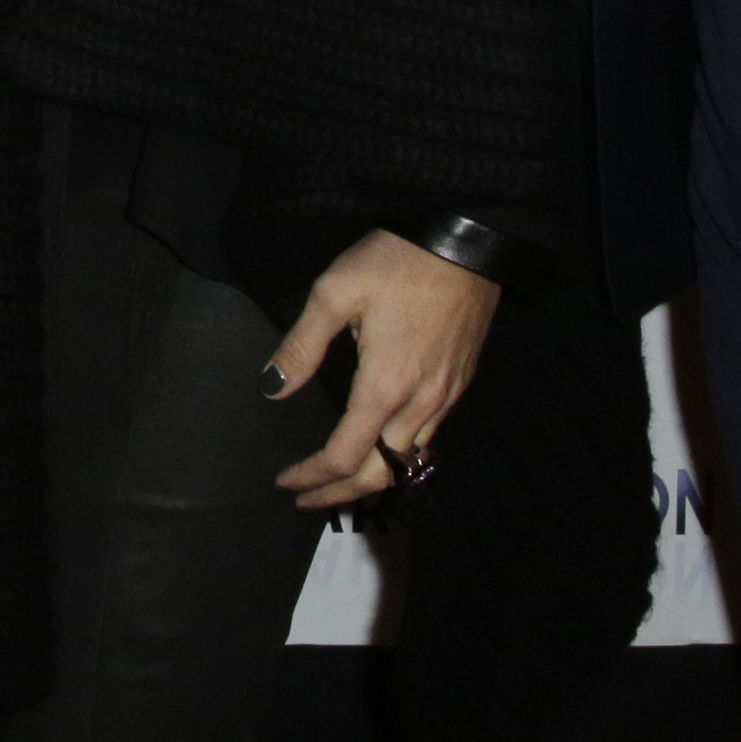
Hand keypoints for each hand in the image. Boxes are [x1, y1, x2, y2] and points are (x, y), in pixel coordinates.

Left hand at [270, 227, 502, 512]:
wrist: (468, 242)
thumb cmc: (397, 262)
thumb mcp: (335, 292)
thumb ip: (302, 347)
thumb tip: (272, 388)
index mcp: (385, 387)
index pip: (344, 455)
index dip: (312, 476)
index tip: (285, 482)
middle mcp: (420, 404)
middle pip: (381, 475)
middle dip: (341, 494)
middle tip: (307, 499)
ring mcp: (446, 397)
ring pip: (409, 462)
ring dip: (371, 480)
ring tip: (339, 482)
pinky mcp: (460, 384)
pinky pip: (429, 439)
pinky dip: (400, 457)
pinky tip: (382, 445)